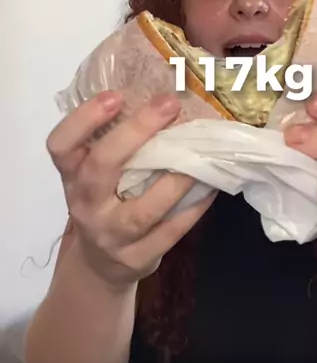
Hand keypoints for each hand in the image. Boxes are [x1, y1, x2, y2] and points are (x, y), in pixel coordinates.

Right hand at [46, 91, 213, 287]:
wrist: (99, 267)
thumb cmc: (103, 204)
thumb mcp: (94, 176)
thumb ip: (114, 144)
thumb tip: (159, 96)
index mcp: (72, 176)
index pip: (61, 146)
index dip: (83, 120)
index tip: (114, 95)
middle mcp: (85, 204)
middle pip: (101, 167)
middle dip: (135, 133)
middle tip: (169, 104)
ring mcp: (111, 236)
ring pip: (140, 210)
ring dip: (173, 180)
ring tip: (198, 154)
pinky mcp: (138, 259)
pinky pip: (169, 233)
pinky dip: (191, 210)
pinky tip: (209, 188)